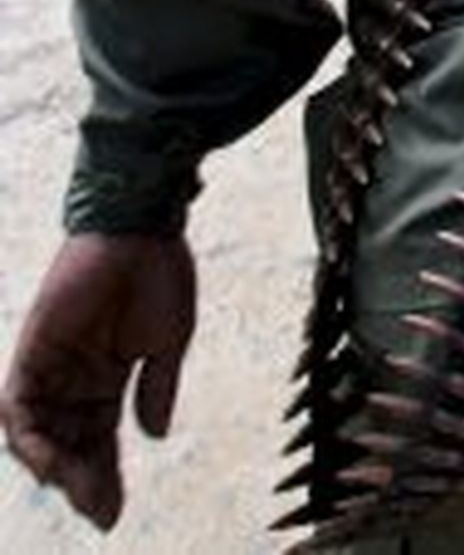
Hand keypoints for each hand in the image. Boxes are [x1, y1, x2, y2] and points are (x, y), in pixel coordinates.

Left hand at [1, 232, 195, 530]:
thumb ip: (157, 388)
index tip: (113, 514)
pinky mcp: (32, 350)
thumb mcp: (169, 340)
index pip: (100, 438)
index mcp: (110, 375)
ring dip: (56, 467)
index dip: (105, 476)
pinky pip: (16, 407)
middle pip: (71, 443)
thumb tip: (152, 437)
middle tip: (100, 512)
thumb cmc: (161, 273)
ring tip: (78, 491)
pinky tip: (49, 464)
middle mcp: (76, 376)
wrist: (139, 226)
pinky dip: (27, 439)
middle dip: (83, 481)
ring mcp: (52, 364)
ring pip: (40, 434)